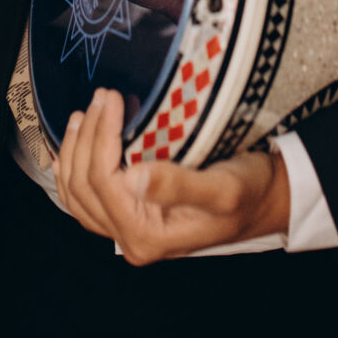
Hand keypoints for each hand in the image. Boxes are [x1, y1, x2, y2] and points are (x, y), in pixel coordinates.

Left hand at [54, 89, 289, 263]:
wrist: (264, 201)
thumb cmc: (248, 192)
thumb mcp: (222, 187)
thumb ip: (177, 186)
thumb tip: (133, 176)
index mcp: (148, 235)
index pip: (105, 182)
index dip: (101, 137)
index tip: (113, 98)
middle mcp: (132, 240)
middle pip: (84, 187)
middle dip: (86, 137)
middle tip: (101, 97)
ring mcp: (127, 232)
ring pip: (76, 196)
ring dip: (73, 154)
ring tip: (82, 116)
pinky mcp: (129, 218)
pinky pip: (86, 200)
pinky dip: (74, 171)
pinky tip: (76, 145)